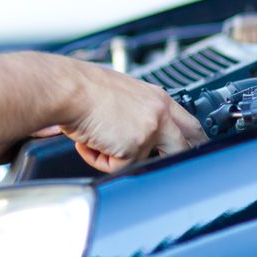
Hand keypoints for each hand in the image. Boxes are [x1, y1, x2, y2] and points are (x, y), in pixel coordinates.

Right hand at [43, 66, 207, 173]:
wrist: (67, 88)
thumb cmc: (81, 88)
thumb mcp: (120, 95)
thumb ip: (136, 112)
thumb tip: (131, 132)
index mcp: (156, 97)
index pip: (186, 121)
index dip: (189, 138)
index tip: (189, 147)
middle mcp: (159, 111)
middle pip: (187, 144)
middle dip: (179, 157)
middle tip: (158, 163)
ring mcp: (151, 129)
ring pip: (148, 160)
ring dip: (120, 157)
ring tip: (96, 138)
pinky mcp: (136, 146)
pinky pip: (119, 167)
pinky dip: (99, 159)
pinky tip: (89, 140)